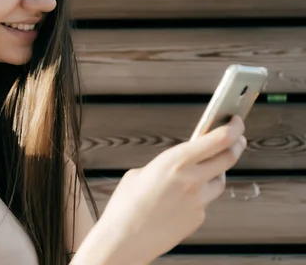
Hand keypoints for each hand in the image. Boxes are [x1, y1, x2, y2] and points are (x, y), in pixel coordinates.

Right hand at [73, 115, 246, 264]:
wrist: (124, 239)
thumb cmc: (126, 206)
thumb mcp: (139, 173)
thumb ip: (164, 166)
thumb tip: (177, 165)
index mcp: (175, 162)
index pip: (218, 139)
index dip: (233, 128)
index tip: (236, 121)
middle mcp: (192, 180)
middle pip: (228, 158)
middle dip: (235, 146)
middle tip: (236, 140)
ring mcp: (198, 201)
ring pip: (219, 180)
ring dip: (217, 171)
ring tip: (208, 168)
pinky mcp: (198, 218)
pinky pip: (206, 201)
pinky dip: (200, 195)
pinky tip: (183, 198)